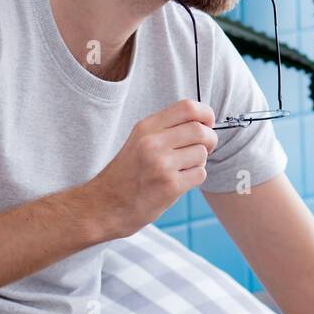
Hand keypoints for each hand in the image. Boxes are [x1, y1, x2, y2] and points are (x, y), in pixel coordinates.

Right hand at [85, 98, 217, 238]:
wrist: (104, 206)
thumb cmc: (127, 175)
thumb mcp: (139, 141)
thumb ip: (166, 129)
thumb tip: (204, 123)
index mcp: (146, 127)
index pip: (188, 107)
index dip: (206, 114)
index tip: (208, 124)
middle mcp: (152, 142)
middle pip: (200, 130)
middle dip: (210, 140)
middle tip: (203, 149)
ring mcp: (161, 164)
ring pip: (202, 154)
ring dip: (198, 163)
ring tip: (181, 170)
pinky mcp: (169, 186)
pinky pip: (200, 174)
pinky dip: (194, 179)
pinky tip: (178, 182)